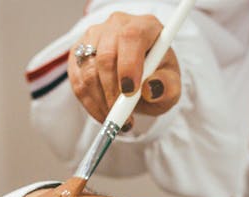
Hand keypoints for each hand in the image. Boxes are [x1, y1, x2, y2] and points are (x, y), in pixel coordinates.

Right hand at [68, 12, 180, 129]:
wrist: (141, 78)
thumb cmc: (158, 77)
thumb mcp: (171, 85)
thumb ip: (167, 87)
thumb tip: (151, 89)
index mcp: (145, 26)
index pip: (131, 37)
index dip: (128, 65)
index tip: (130, 93)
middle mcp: (117, 25)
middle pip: (106, 55)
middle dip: (112, 92)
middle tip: (123, 117)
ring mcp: (94, 36)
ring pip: (88, 70)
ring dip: (101, 101)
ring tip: (117, 119)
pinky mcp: (77, 52)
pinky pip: (77, 80)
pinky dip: (90, 103)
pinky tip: (104, 113)